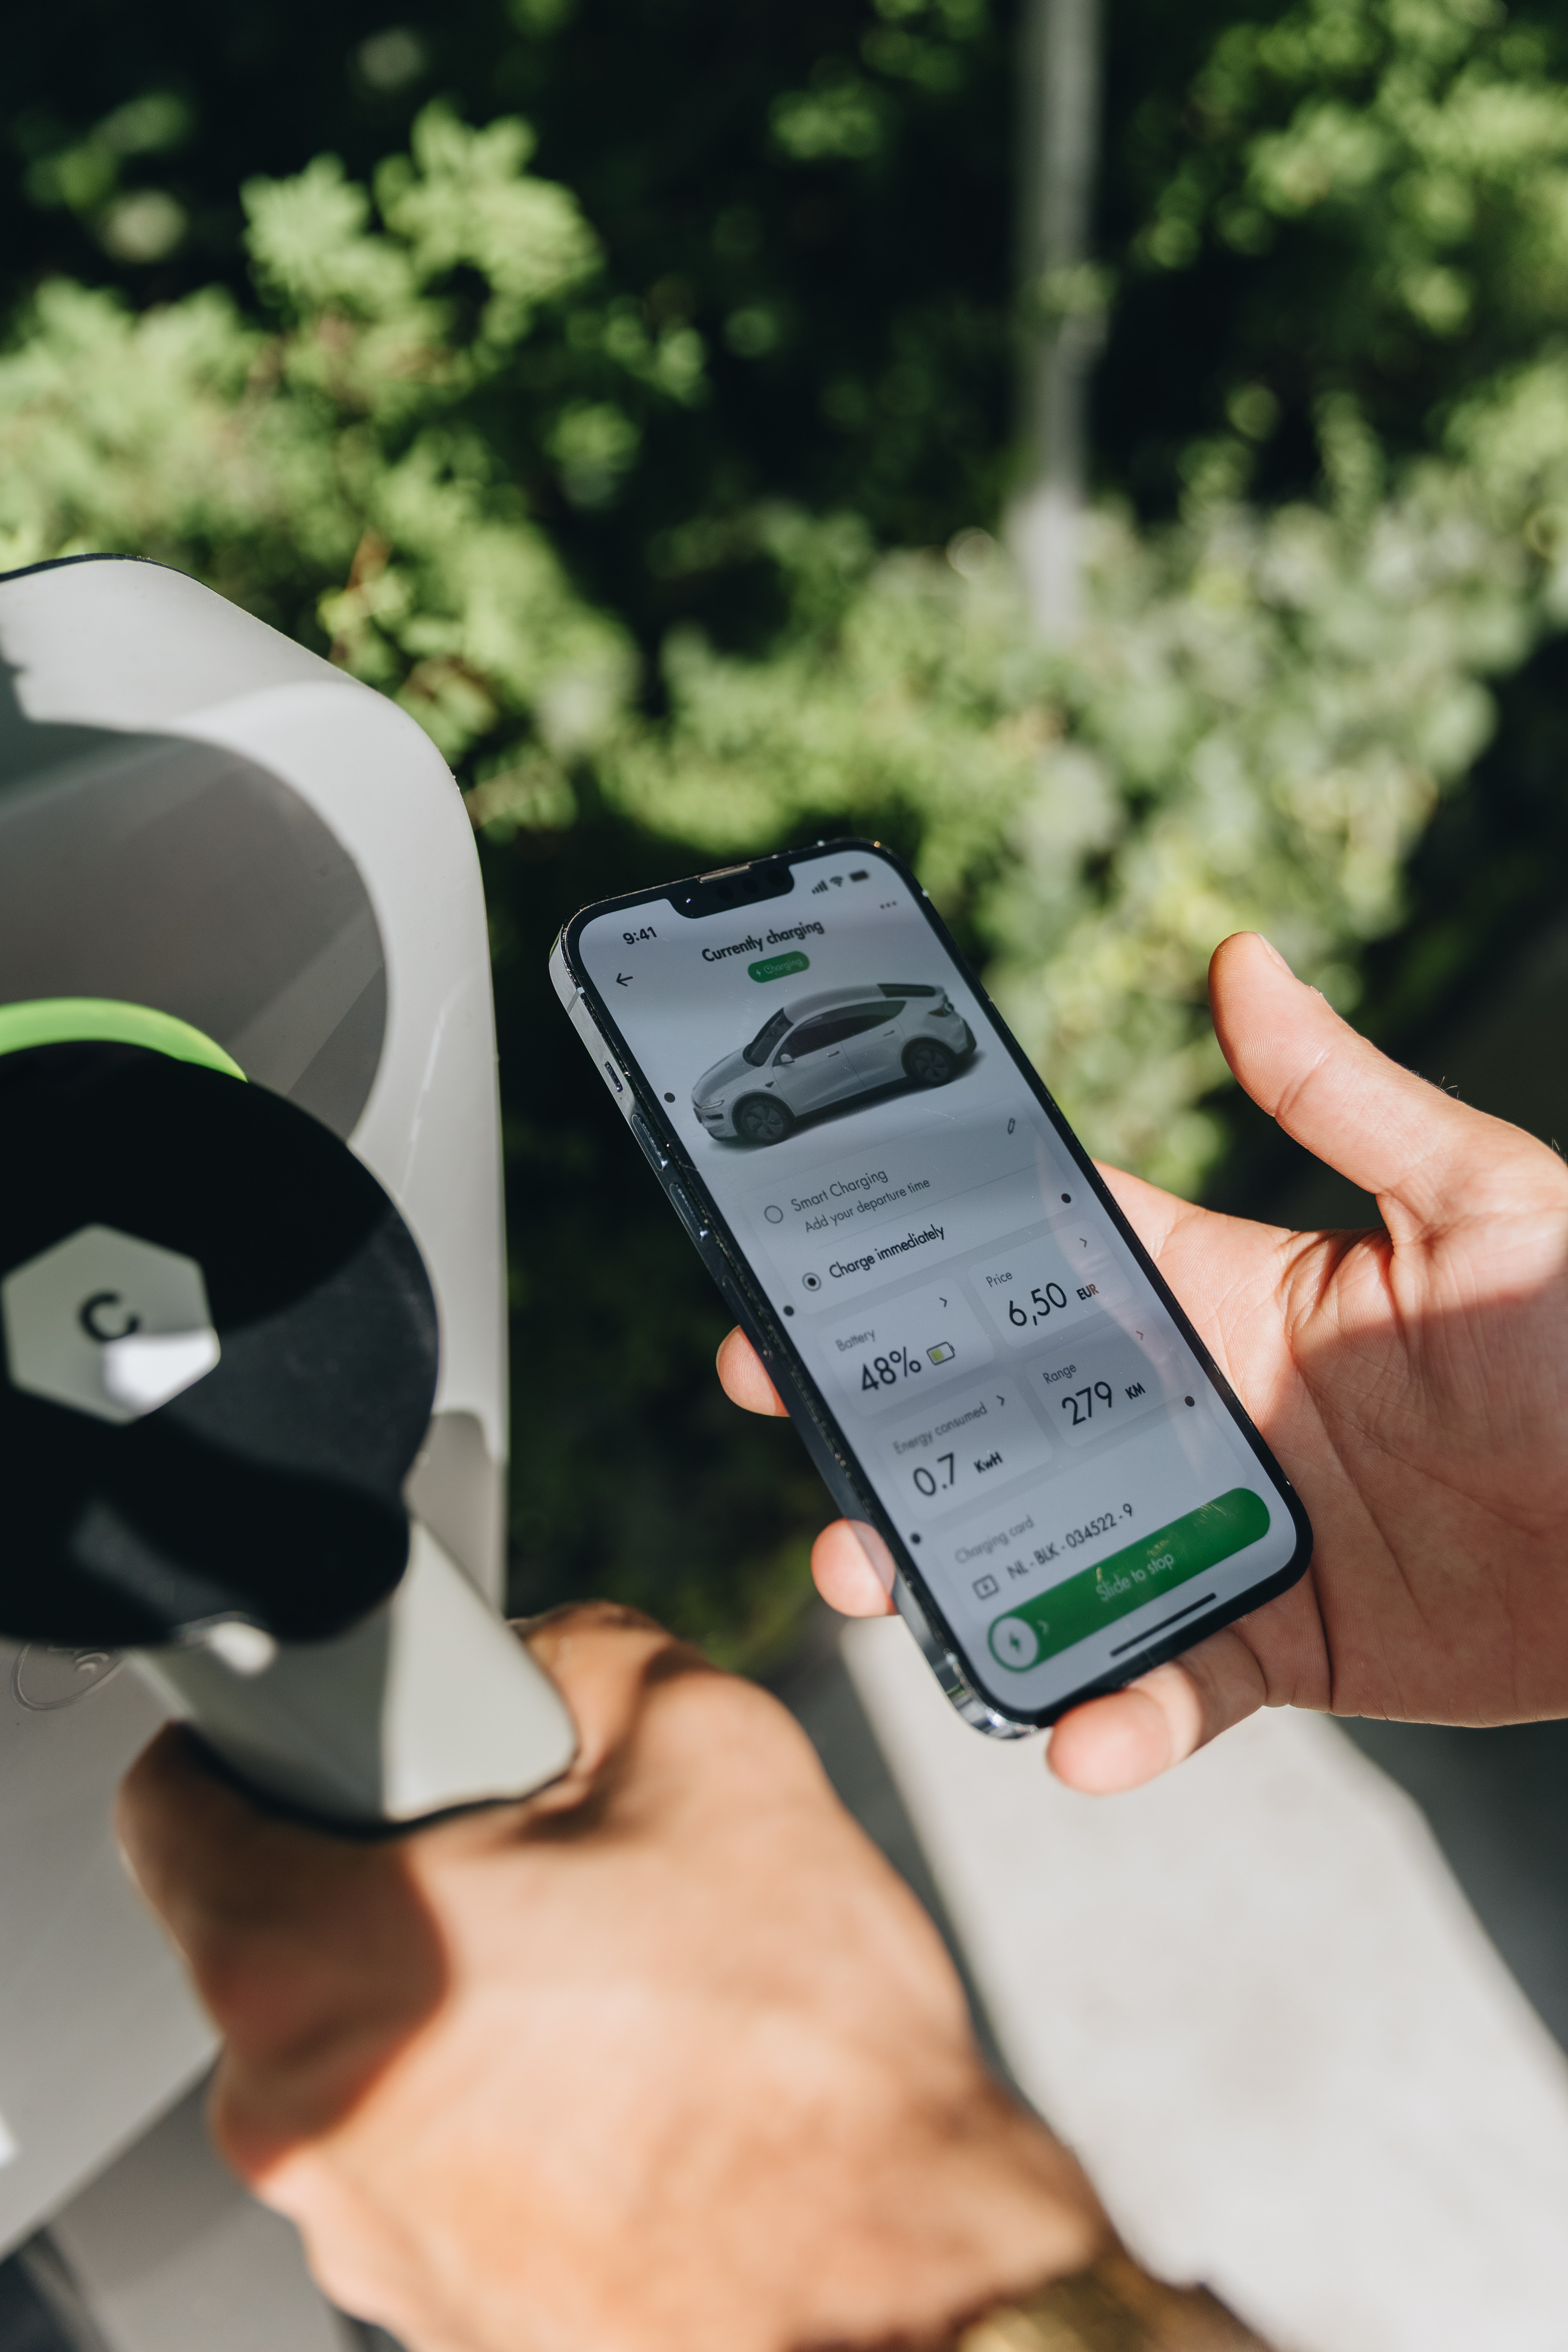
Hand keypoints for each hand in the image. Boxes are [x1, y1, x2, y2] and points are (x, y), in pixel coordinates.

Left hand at [117, 1607, 1105, 2351]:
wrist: (901, 2292)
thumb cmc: (803, 2064)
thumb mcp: (707, 1741)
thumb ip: (578, 1653)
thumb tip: (533, 1659)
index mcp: (316, 1964)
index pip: (172, 1808)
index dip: (250, 1744)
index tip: (307, 1743)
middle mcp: (304, 2121)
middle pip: (283, 1933)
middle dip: (402, 1875)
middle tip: (541, 1865)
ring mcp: (362, 2232)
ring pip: (369, 2045)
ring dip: (463, 1995)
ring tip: (614, 1989)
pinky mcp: (429, 2303)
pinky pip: (428, 2152)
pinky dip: (501, 2102)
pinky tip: (627, 2084)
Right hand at [718, 932, 1567, 1793]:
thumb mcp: (1481, 1199)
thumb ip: (1342, 1100)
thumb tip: (1240, 958)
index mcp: (1229, 1296)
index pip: (1047, 1266)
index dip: (927, 1257)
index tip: (813, 1257)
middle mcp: (1203, 1414)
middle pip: (1011, 1416)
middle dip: (889, 1415)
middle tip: (783, 1408)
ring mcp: (1230, 1532)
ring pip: (1056, 1556)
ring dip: (954, 1573)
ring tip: (874, 1576)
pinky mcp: (1281, 1643)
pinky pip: (1177, 1681)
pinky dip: (1121, 1713)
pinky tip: (1076, 1735)